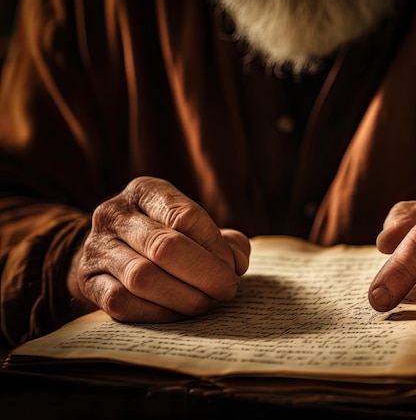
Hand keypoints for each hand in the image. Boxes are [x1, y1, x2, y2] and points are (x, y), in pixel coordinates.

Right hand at [67, 176, 250, 322]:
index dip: (215, 247)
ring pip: (143, 277)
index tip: (233, 268)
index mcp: (145, 191)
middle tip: (227, 289)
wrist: (111, 253)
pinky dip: (158, 313)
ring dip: (184, 297)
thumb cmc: (167, 238)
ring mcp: (96, 248)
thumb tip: (237, 262)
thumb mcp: (195, 228)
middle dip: (205, 274)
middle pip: (164, 247)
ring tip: (207, 303)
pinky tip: (179, 314)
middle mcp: (115, 214)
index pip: (185, 216)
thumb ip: (225, 241)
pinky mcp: (87, 282)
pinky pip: (123, 302)